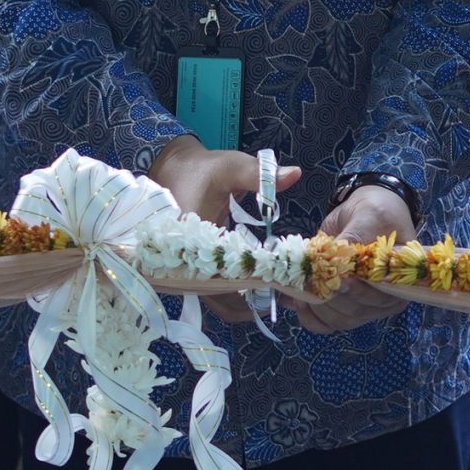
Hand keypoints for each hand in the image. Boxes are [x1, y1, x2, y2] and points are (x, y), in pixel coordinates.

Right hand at [147, 138, 304, 323]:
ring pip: (214, 299)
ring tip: (278, 295)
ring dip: (243, 301)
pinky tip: (259, 288)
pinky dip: (234, 295)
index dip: (251, 284)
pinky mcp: (190, 269)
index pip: (220, 276)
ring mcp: (183, 269)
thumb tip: (295, 174)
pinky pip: (211, 292)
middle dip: (252, 299)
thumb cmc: (203, 169)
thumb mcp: (230, 167)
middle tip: (287, 295)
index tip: (280, 284)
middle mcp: (180, 261)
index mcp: (186, 240)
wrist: (175, 170)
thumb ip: (259, 174)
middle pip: (217, 296)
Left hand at [292, 184, 418, 333]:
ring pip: (338, 319)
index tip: (338, 280)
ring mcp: (363, 305)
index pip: (378, 298)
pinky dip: (308, 316)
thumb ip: (353, 239)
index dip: (357, 292)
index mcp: (399, 280)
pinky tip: (295, 301)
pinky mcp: (343, 306)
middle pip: (356, 311)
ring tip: (297, 288)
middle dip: (329, 297)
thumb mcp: (368, 218)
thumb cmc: (374, 214)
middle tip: (308, 279)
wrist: (364, 212)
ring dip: (315, 307)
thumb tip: (333, 260)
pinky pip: (326, 323)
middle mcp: (384, 299)